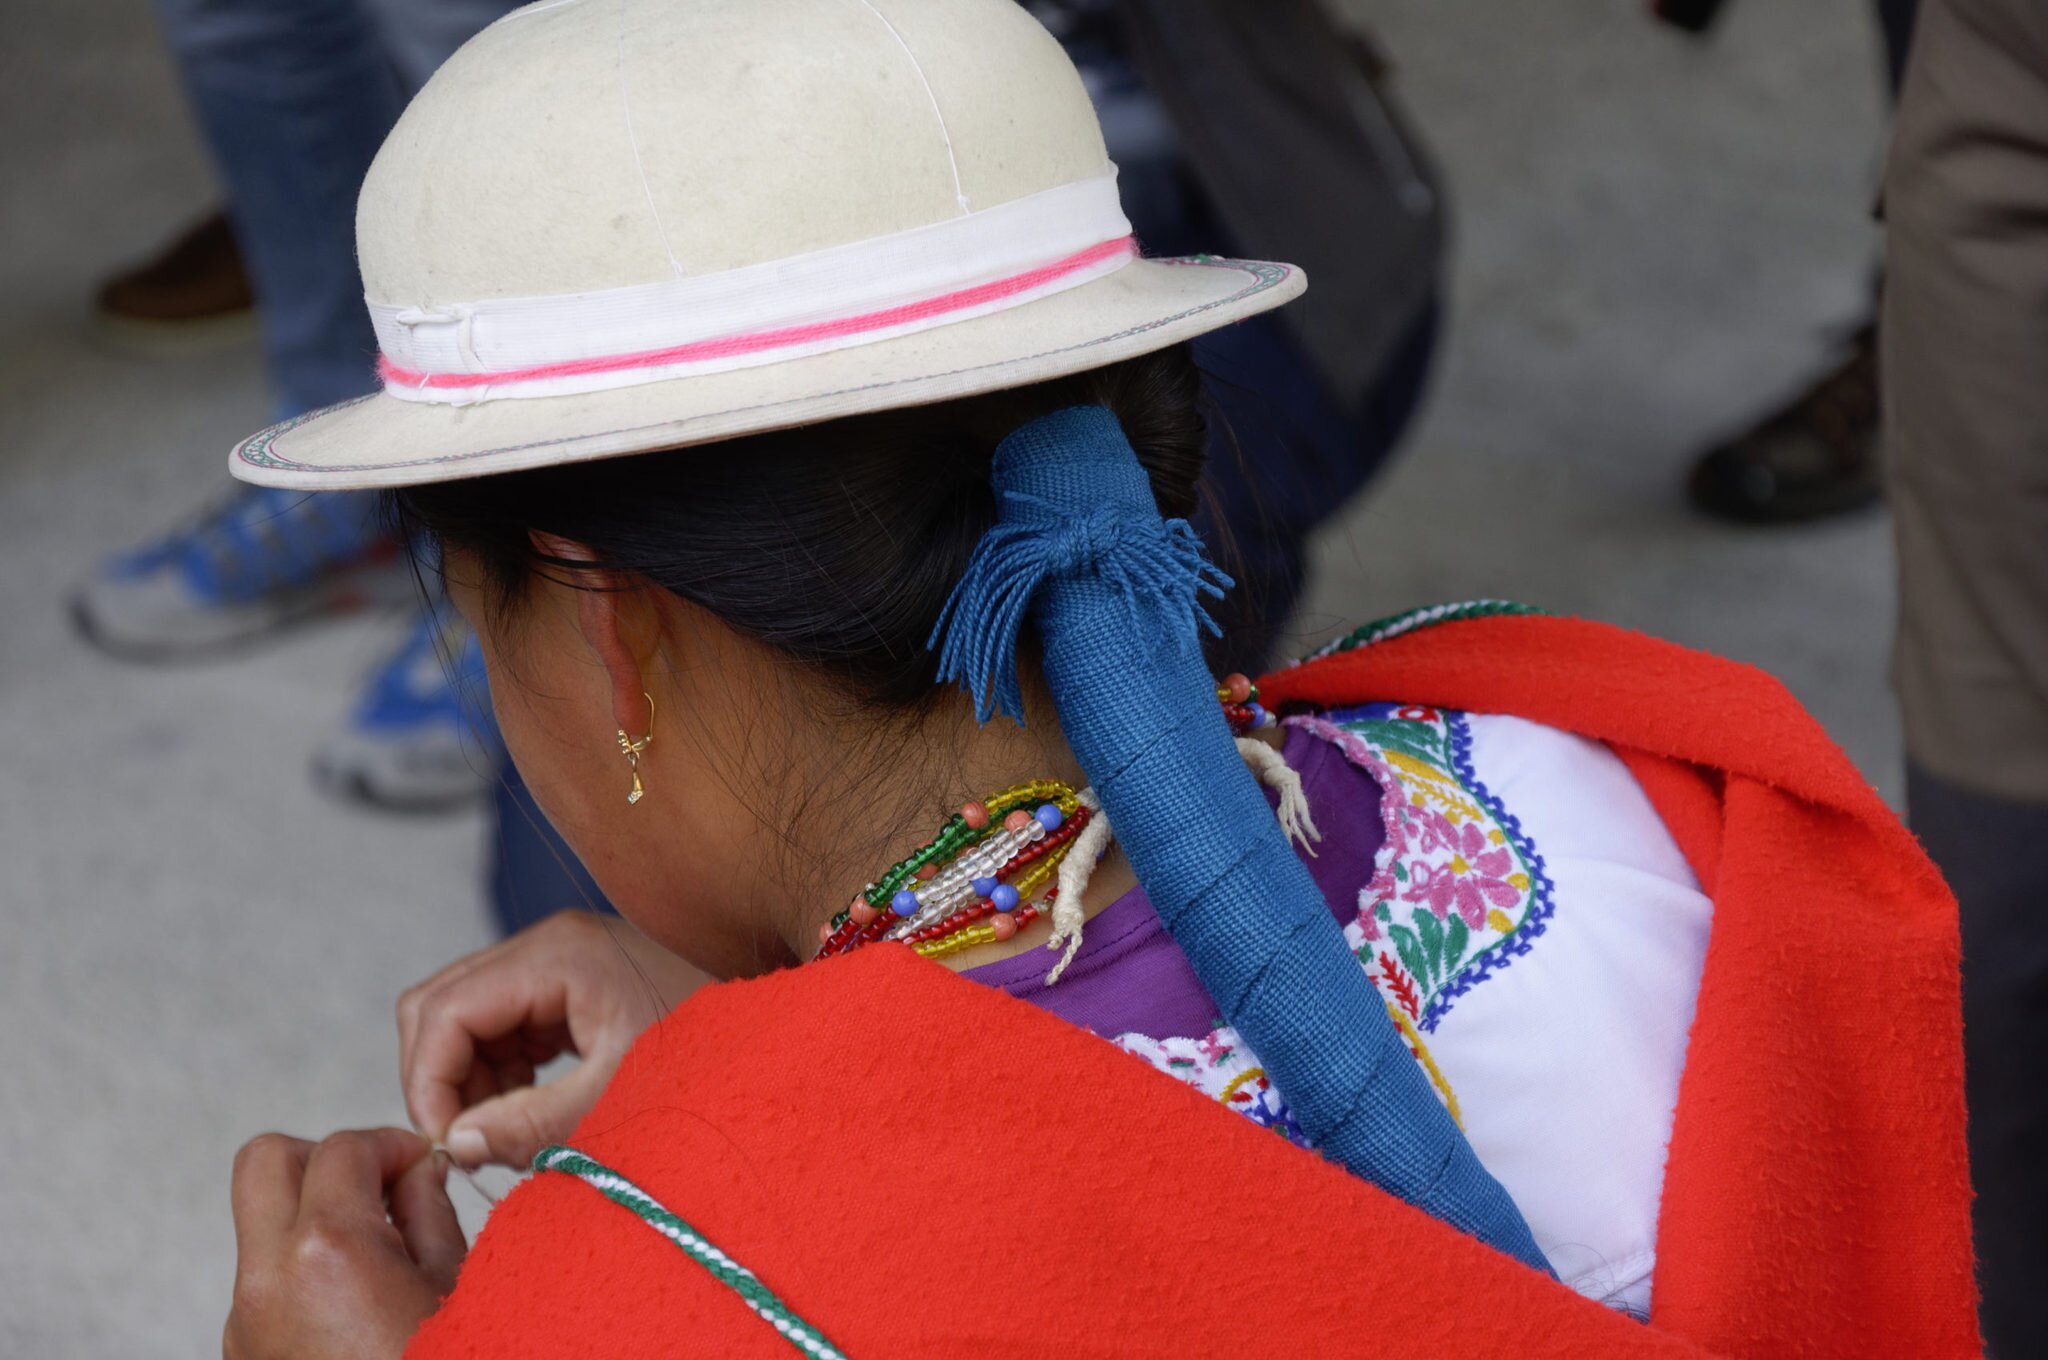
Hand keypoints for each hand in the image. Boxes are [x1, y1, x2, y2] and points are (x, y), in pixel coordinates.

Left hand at [225, 1128, 460, 1359]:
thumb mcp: (456, 1283)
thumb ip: (429, 1209)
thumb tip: (417, 1172)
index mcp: (327, 1249)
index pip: (341, 1148)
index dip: (390, 1145)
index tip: (420, 1166)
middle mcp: (267, 1278)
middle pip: (263, 1163)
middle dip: (325, 1157)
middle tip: (378, 1187)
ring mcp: (245, 1321)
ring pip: (262, 1225)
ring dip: (313, 1216)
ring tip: (379, 1257)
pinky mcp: (243, 1354)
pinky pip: (265, 1281)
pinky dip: (306, 1269)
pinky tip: (359, 1309)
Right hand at [397, 910, 705, 1167]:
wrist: (767, 1038)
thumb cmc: (706, 1058)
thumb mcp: (618, 1097)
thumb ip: (532, 1122)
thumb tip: (455, 1144)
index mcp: (557, 955)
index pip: (445, 1010)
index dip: (428, 1081)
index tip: (446, 1145)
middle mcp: (547, 943)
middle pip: (440, 1003)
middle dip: (439, 1077)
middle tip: (465, 1143)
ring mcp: (556, 958)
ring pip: (463, 1015)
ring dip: (468, 1077)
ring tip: (504, 1131)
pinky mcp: (566, 981)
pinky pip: (499, 1022)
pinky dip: (498, 1069)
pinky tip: (528, 1108)